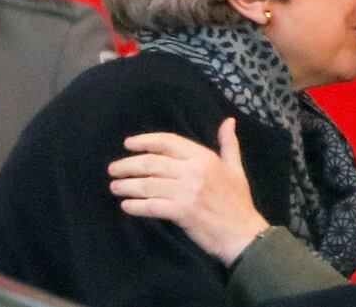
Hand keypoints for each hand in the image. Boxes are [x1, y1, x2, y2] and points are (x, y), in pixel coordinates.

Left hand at [108, 118, 268, 264]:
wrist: (243, 233)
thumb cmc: (238, 202)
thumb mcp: (236, 169)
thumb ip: (229, 144)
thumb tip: (228, 121)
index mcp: (205, 158)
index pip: (168, 142)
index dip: (145, 141)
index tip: (128, 144)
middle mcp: (194, 171)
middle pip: (153, 162)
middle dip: (128, 165)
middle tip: (113, 169)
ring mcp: (188, 192)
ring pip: (149, 184)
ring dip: (127, 185)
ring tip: (114, 187)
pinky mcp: (182, 212)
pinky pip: (152, 206)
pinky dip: (136, 206)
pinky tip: (126, 206)